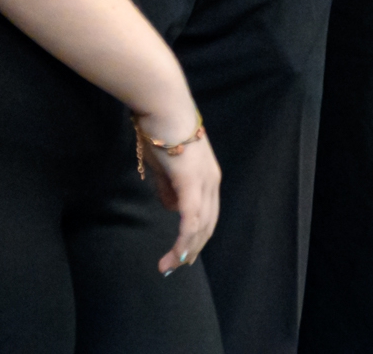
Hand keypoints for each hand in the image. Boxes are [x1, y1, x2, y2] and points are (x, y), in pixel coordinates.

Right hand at [135, 109, 219, 276]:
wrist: (162, 107)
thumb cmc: (160, 131)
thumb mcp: (164, 165)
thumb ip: (168, 188)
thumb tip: (170, 209)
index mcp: (208, 176)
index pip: (207, 214)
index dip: (196, 237)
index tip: (183, 255)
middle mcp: (212, 181)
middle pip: (208, 225)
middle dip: (192, 249)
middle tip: (174, 267)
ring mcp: (204, 182)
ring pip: (200, 227)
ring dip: (185, 250)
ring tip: (168, 266)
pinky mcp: (191, 183)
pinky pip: (189, 220)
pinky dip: (183, 241)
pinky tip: (174, 256)